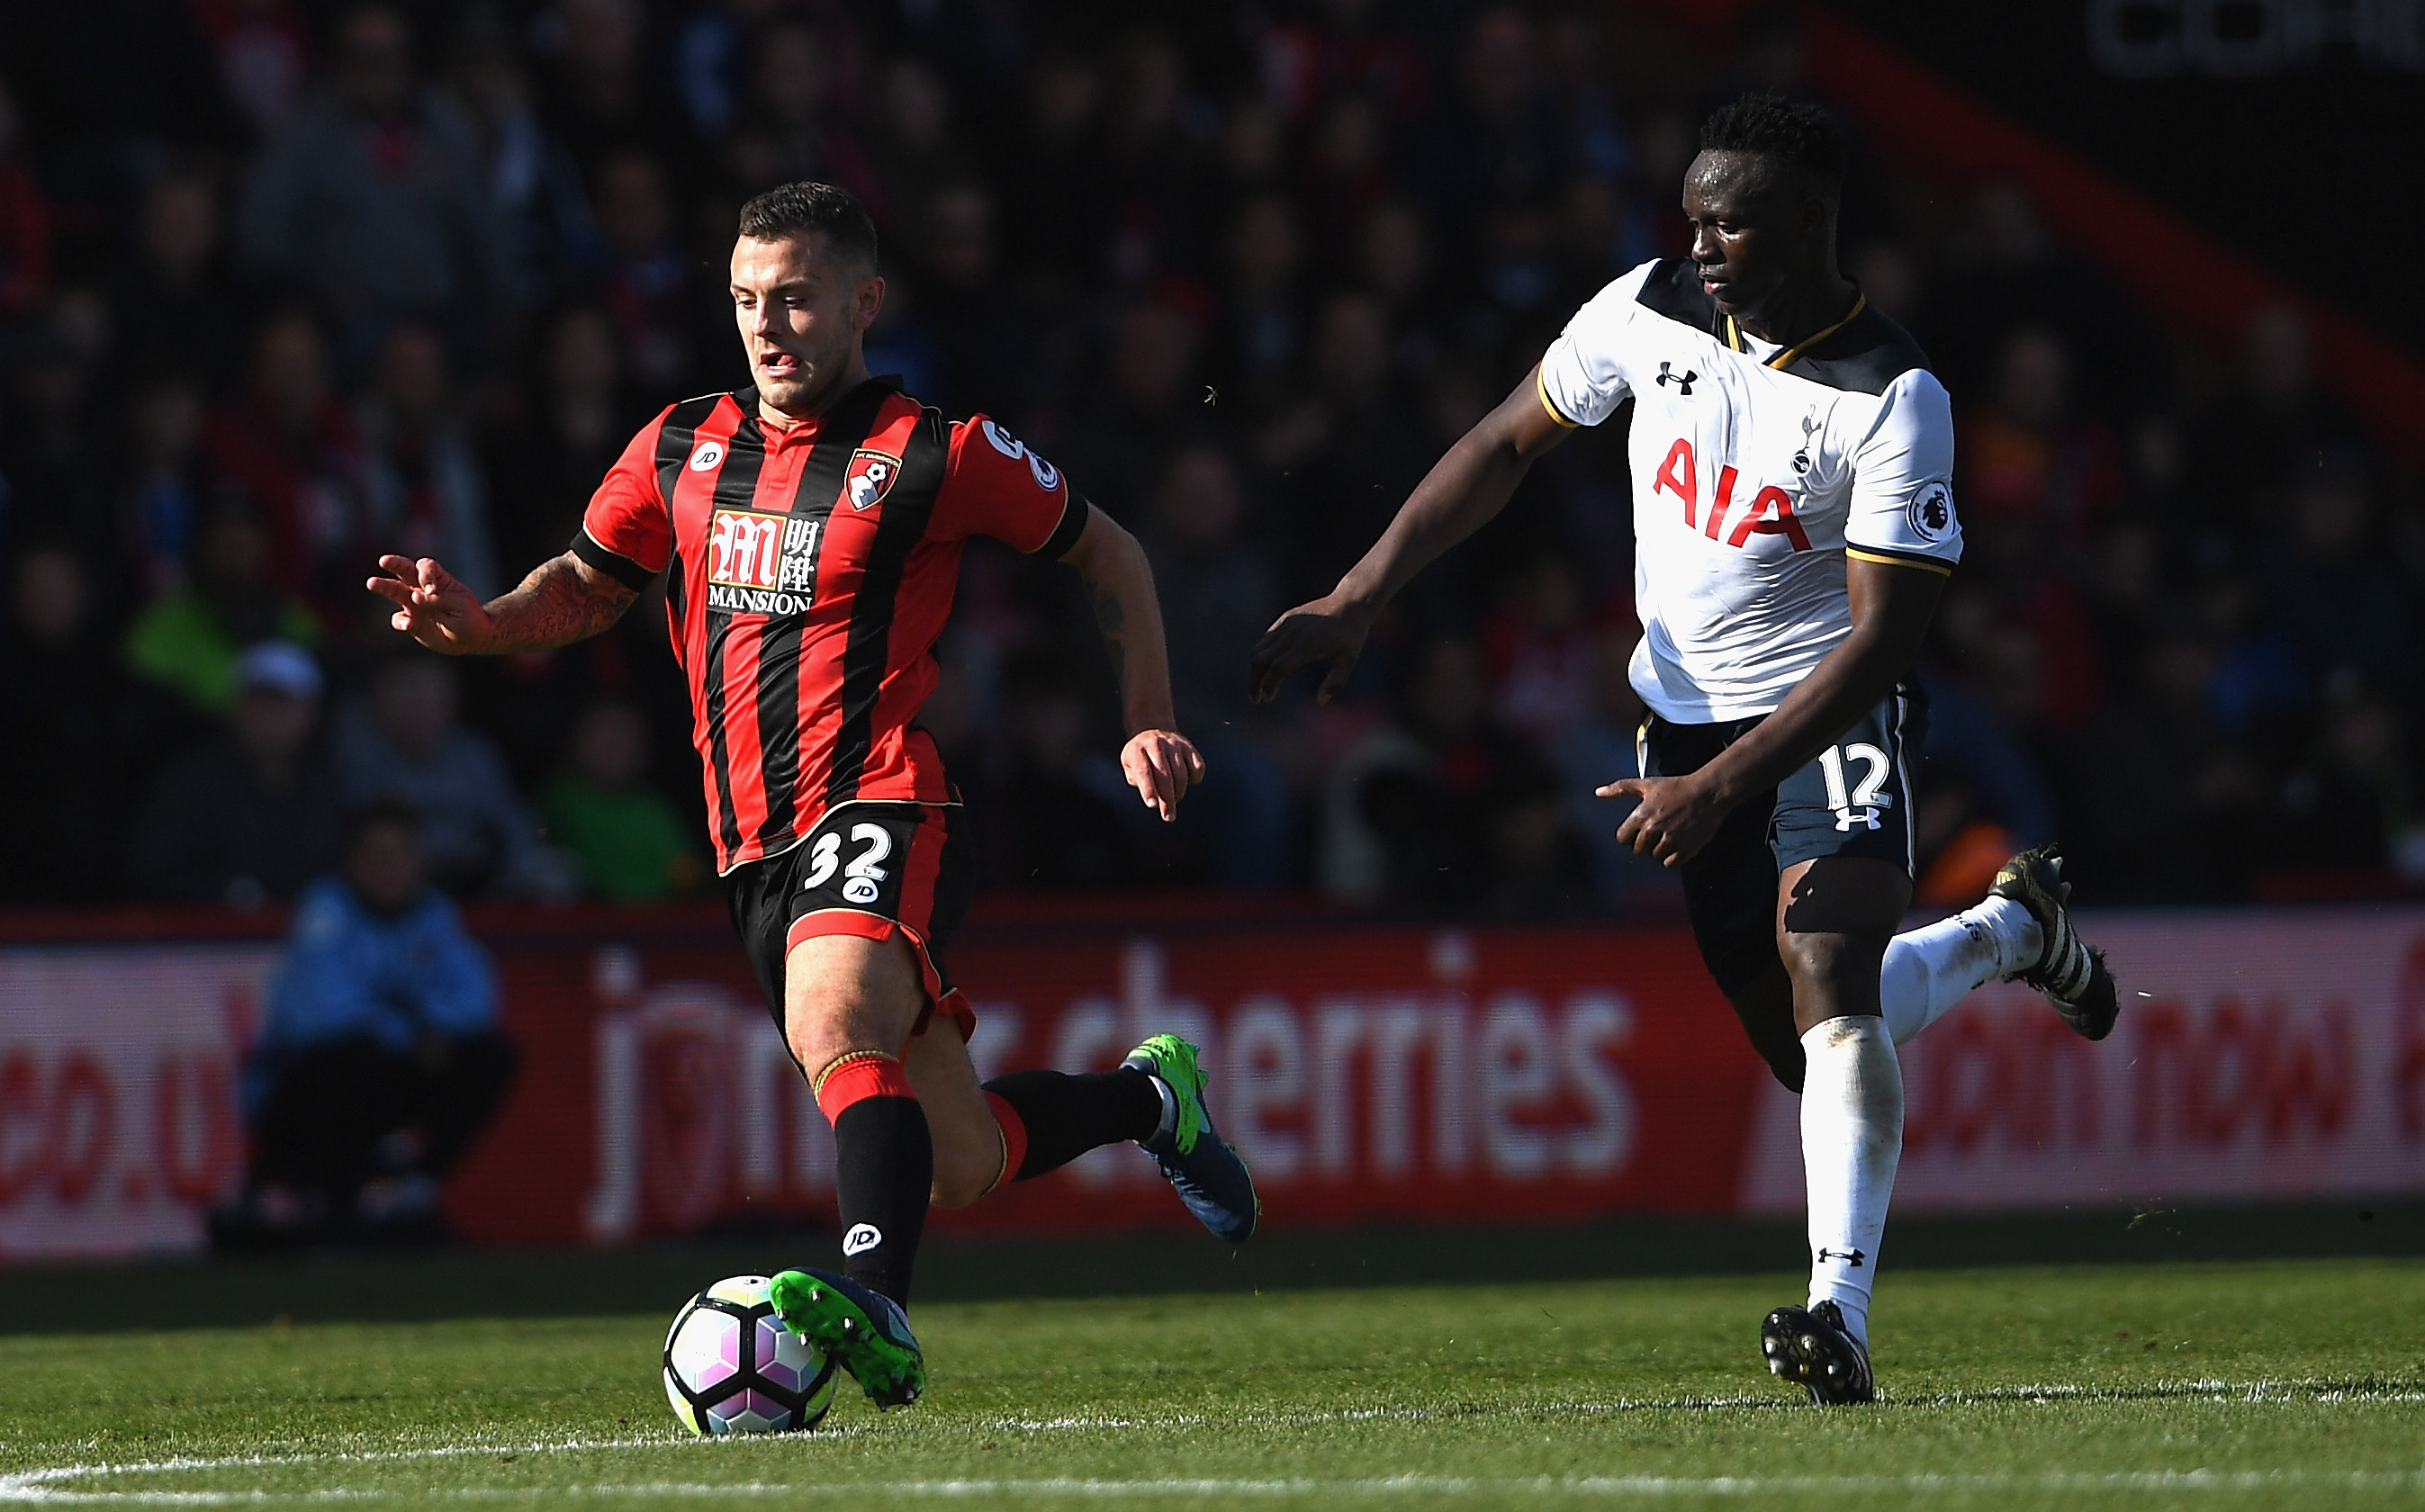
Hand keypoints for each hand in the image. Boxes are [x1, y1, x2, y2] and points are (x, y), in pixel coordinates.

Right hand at [368, 555, 491, 653]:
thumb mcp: (460, 604)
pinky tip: (408, 625)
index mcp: (438, 579)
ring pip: (394, 591)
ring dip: (383, 586)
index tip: (431, 590)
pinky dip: (401, 621)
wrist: (470, 638)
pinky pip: (399, 619)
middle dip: (394, 563)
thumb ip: (439, 598)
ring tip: (372, 582)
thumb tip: (415, 596)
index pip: (425, 566)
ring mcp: (414, 605)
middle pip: (405, 570)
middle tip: (384, 560)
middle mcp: (422, 588)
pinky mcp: (411, 622)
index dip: (425, 574)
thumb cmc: (468, 616)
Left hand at [1121, 729, 1205, 821]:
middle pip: (1165, 776)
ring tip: (1174, 797)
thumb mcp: (1129, 766)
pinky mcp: (1189, 746)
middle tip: (1168, 816)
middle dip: (1167, 800)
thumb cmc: (1140, 755)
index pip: (1143, 772)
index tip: (1153, 805)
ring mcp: (1174, 744)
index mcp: (1137, 750)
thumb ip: (1137, 781)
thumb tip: (1154, 797)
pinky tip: (1186, 781)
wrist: (1153, 727)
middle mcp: (1156, 744)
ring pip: (1181, 775)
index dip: (1148, 790)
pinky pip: (1197, 768)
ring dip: (1179, 792)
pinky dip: (1194, 779)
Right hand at [1248, 596, 1371, 704]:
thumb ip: (1335, 682)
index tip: (1268, 699)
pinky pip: (1266, 639)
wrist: (1349, 604)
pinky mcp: (1285, 619)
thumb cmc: (1350, 636)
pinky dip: (1262, 654)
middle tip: (1255, 699)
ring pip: (1259, 649)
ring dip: (1255, 669)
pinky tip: (1268, 666)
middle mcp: (1291, 634)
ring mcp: (1286, 624)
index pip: (1277, 669)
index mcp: (1305, 647)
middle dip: (1254, 682)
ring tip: (1259, 685)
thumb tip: (1320, 701)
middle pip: (1259, 660)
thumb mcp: (1349, 660)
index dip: (1268, 686)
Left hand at [1598, 772, 1732, 867]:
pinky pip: (1670, 864)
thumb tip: (1597, 792)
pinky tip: (1679, 843)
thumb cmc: (1677, 787)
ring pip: (1655, 857)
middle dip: (1646, 843)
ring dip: (1661, 850)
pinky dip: (1674, 858)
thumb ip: (1620, 789)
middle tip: (1660, 831)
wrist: (1708, 792)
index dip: (1631, 835)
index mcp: (1641, 814)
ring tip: (1671, 834)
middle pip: (1638, 850)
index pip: (1623, 838)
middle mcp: (1654, 829)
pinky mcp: (1686, 849)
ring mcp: (1670, 840)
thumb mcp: (1647, 784)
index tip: (1641, 829)